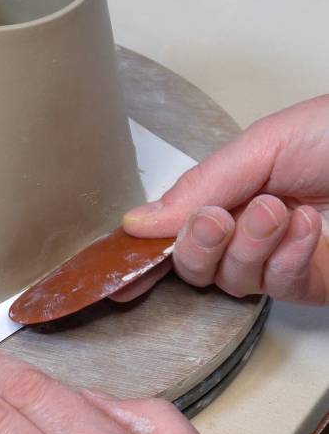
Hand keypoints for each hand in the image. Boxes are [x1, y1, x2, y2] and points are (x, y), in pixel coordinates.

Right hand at [116, 95, 328, 304]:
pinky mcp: (313, 281)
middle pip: (194, 265)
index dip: (149, 249)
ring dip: (250, 245)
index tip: (125, 264)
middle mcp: (247, 228)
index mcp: (228, 191)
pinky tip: (304, 226)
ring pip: (232, 280)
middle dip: (199, 246)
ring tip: (278, 209)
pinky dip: (286, 257)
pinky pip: (280, 287)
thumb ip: (200, 186)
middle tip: (218, 220)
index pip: (175, 229)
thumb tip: (137, 222)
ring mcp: (279, 258)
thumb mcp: (260, 146)